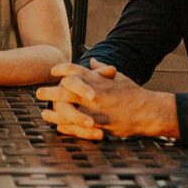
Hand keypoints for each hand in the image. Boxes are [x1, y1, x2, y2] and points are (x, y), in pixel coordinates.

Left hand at [38, 59, 177, 139]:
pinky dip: (64, 126)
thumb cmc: (133, 93)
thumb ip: (102, 70)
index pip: (73, 70)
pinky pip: (74, 127)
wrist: (147, 112)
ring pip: (64, 111)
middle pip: (62, 91)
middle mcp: (91, 93)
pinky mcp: (95, 126)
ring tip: (44, 113)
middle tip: (40, 94)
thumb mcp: (118, 77)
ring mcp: (92, 110)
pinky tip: (58, 126)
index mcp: (96, 80)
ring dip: (52, 113)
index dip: (61, 69)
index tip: (53, 71)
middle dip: (48, 92)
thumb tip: (93, 60)